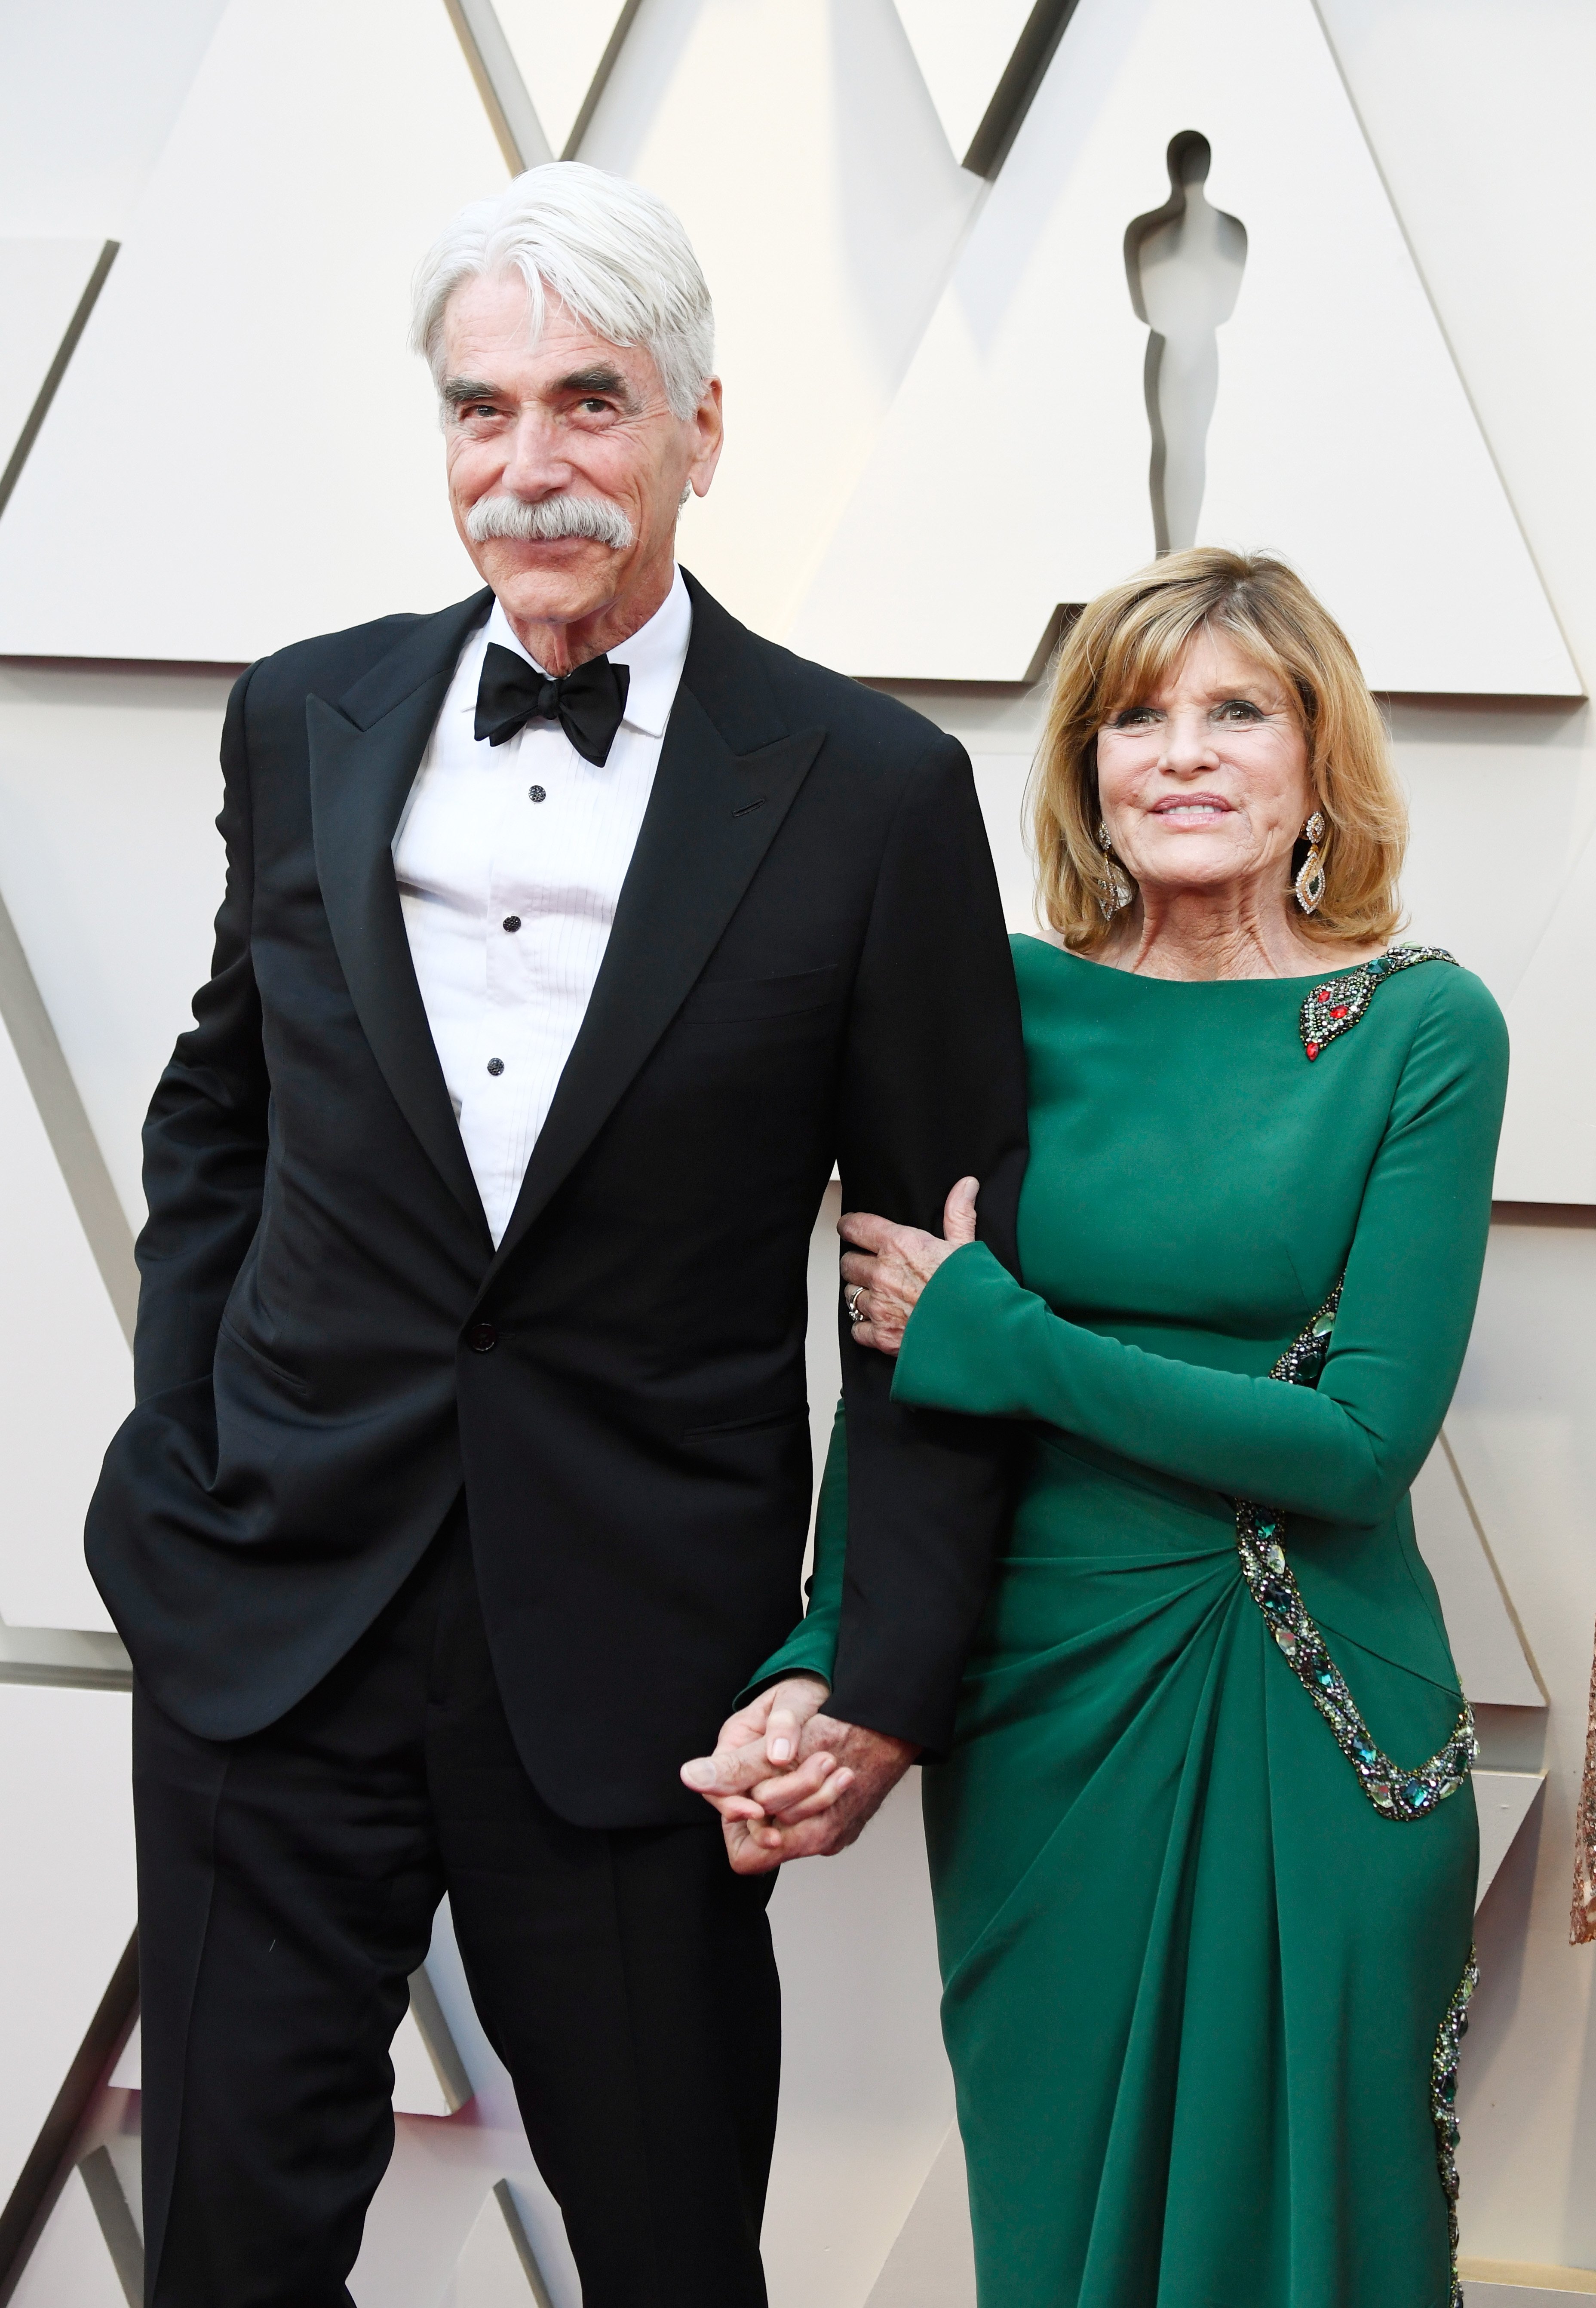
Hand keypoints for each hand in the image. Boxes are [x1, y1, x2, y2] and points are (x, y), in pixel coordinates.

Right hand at [680, 1675, 832, 1824]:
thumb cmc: (805, 1693)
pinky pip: (799, 1819)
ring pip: (777, 1815)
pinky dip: (818, 1811)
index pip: (718, 1784)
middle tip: (824, 1767)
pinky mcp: (795, 1799)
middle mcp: (748, 1771)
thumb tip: (777, 1756)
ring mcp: (770, 1786)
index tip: (757, 1811)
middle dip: (786, 1795)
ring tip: (841, 1775)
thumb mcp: (793, 1699)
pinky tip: (840, 1793)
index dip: (732, 1804)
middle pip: (751, 1804)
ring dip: (809, 1803)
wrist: (833, 1701)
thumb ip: (782, 1723)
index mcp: (736, 1742)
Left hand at [680, 1683, 918, 1876]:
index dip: (738, 1819)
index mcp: (811, 1833)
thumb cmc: (844, 1730)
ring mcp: (836, 1833)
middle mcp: (824, 1841)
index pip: (747, 1855)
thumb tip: (691, 1778)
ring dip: (782, 1791)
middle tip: (776, 1764)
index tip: (745, 1786)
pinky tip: (812, 1765)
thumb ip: (737, 1767)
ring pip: (785, 1824)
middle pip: (766, 1837)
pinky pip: (805, 1818)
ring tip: (797, 1759)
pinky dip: (800, 1793)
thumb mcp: (783, 1747)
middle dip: (761, 1801)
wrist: (893, 1722)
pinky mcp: (843, 1823)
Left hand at [840, 1176, 978, 1355]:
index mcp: (900, 1245)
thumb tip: (966, 1185)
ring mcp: (880, 1306)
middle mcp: (883, 1273)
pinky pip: (858, 1328)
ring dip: (862, 1294)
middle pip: (848, 1263)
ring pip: (850, 1295)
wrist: (981, 1331)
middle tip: (874, 1269)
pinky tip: (883, 1323)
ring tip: (882, 1296)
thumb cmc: (974, 1289)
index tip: (850, 1229)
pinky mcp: (881, 1335)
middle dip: (858, 1264)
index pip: (855, 1227)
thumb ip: (958, 1214)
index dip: (850, 1227)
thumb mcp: (966, 1245)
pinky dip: (867, 1327)